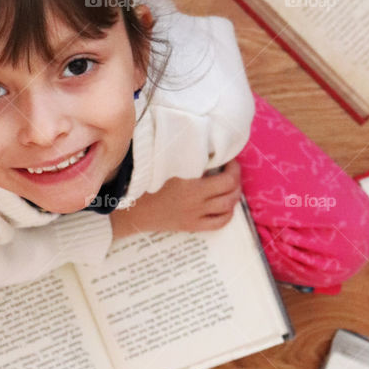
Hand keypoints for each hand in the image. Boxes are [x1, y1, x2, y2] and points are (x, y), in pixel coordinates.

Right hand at [110, 160, 241, 238]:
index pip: (227, 179)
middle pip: (231, 192)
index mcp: (191, 185)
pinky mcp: (192, 226)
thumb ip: (184, 155)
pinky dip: (228, 214)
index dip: (234, 168)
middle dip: (236, 179)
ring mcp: (195, 216)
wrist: (131, 211)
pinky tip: (225, 206)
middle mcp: (197, 202)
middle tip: (231, 170)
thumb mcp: (165, 165)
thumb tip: (202, 142)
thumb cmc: (144, 182)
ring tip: (230, 186)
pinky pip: (219, 223)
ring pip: (228, 207)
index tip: (229, 159)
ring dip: (234, 195)